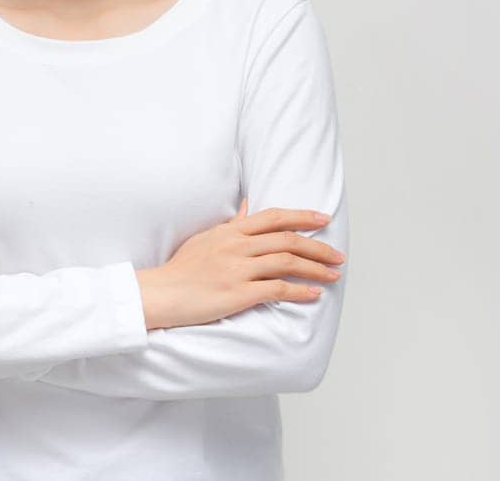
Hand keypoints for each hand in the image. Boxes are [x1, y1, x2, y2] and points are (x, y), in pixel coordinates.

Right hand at [135, 196, 345, 330]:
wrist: (161, 293)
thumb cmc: (182, 268)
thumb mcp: (206, 238)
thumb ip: (231, 224)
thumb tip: (246, 205)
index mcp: (230, 231)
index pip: (274, 217)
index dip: (302, 216)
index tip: (324, 218)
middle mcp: (237, 245)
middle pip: (288, 239)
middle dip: (318, 247)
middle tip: (338, 255)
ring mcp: (237, 269)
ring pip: (287, 263)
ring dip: (316, 269)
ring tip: (333, 275)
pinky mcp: (238, 293)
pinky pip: (277, 289)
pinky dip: (299, 291)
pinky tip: (314, 293)